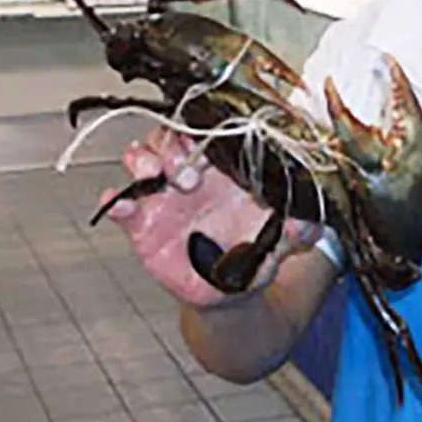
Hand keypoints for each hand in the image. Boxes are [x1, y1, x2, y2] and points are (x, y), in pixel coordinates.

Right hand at [99, 127, 324, 308]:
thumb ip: (296, 232)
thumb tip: (304, 224)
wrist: (232, 290)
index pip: (209, 130)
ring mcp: (164, 196)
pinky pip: (121, 205)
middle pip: (170, 135)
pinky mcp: (142, 224)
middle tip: (189, 175)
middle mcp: (192, 173)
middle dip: (174, 145)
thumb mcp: (282, 242)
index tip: (212, 151)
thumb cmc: (257, 253)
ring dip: (143, 160)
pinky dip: (116, 201)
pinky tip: (122, 204)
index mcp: (227, 168)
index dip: (206, 131)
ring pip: (140, 158)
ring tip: (156, 176)